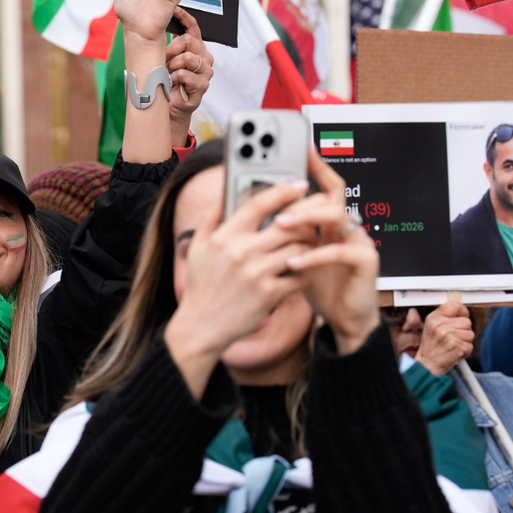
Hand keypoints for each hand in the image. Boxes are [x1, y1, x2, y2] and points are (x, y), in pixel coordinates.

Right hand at [164, 179, 311, 394]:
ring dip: (309, 246)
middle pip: (287, 224)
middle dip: (307, 218)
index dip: (282, 190)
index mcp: (223, 237)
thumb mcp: (196, 249)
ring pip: (299, 248)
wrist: (200, 328)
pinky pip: (300, 276)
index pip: (257, 203)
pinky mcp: (269, 294)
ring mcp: (256, 273)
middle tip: (315, 217)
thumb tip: (221, 192)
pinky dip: (305, 272)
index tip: (300, 183)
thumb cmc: (201, 286)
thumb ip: (209, 218)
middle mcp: (240, 252)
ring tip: (309, 246)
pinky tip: (302, 272)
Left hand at [165, 7, 212, 142]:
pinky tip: (173, 83)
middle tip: (163, 60)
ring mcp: (206, 71)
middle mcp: (204, 57)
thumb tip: (155, 28)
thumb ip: (166, 45)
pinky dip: (175, 78)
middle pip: (188, 41)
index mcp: (195, 49)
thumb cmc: (166, 83)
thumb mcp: (165, 60)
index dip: (185, 18)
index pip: (193, 28)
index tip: (175, 10)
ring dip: (172, 65)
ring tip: (168, 74)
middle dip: (170, 50)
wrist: (168, 107)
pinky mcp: (203, 85)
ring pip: (188, 57)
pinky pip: (185, 74)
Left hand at [276, 149, 380, 354]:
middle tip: (275, 206)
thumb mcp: (292, 254)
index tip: (301, 148)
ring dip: (306, 218)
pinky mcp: (366, 261)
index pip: (325, 186)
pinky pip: (342, 250)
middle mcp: (347, 225)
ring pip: (336, 216)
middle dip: (301, 198)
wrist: (342, 318)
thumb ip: (280, 233)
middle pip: (328, 197)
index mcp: (329, 221)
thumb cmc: (315, 284)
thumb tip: (248, 211)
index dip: (317, 166)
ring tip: (281, 226)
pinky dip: (315, 255)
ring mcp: (359, 240)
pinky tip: (293, 262)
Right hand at [414, 302, 474, 374]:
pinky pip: (470, 345)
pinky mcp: (457, 347)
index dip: (462, 312)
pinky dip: (465, 351)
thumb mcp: (431, 327)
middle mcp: (440, 325)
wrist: (427, 365)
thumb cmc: (432, 347)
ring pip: (471, 334)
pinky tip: (455, 352)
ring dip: (465, 341)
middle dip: (463, 330)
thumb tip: (462, 311)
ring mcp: (448, 336)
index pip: (455, 305)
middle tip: (452, 338)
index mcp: (434, 318)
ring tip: (453, 345)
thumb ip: (445, 317)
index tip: (461, 318)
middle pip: (467, 321)